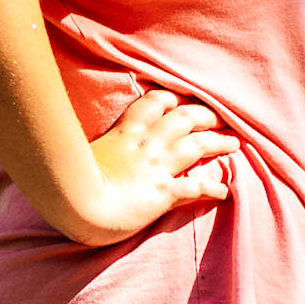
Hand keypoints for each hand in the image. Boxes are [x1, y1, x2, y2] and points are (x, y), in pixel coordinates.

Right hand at [57, 90, 232, 246]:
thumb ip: (97, 146)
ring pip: (197, 145)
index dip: (173, 99)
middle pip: (184, 117)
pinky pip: (195, 187)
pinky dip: (212, 188)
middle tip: (218, 119)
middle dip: (205, 115)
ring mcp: (156, 167)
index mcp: (125, 132)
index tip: (183, 102)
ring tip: (234, 144)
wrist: (75, 204)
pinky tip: (224, 191)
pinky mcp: (163, 192)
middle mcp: (146, 144)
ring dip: (219, 143)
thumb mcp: (82, 153)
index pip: (155, 102)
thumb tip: (88, 145)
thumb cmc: (70, 181)